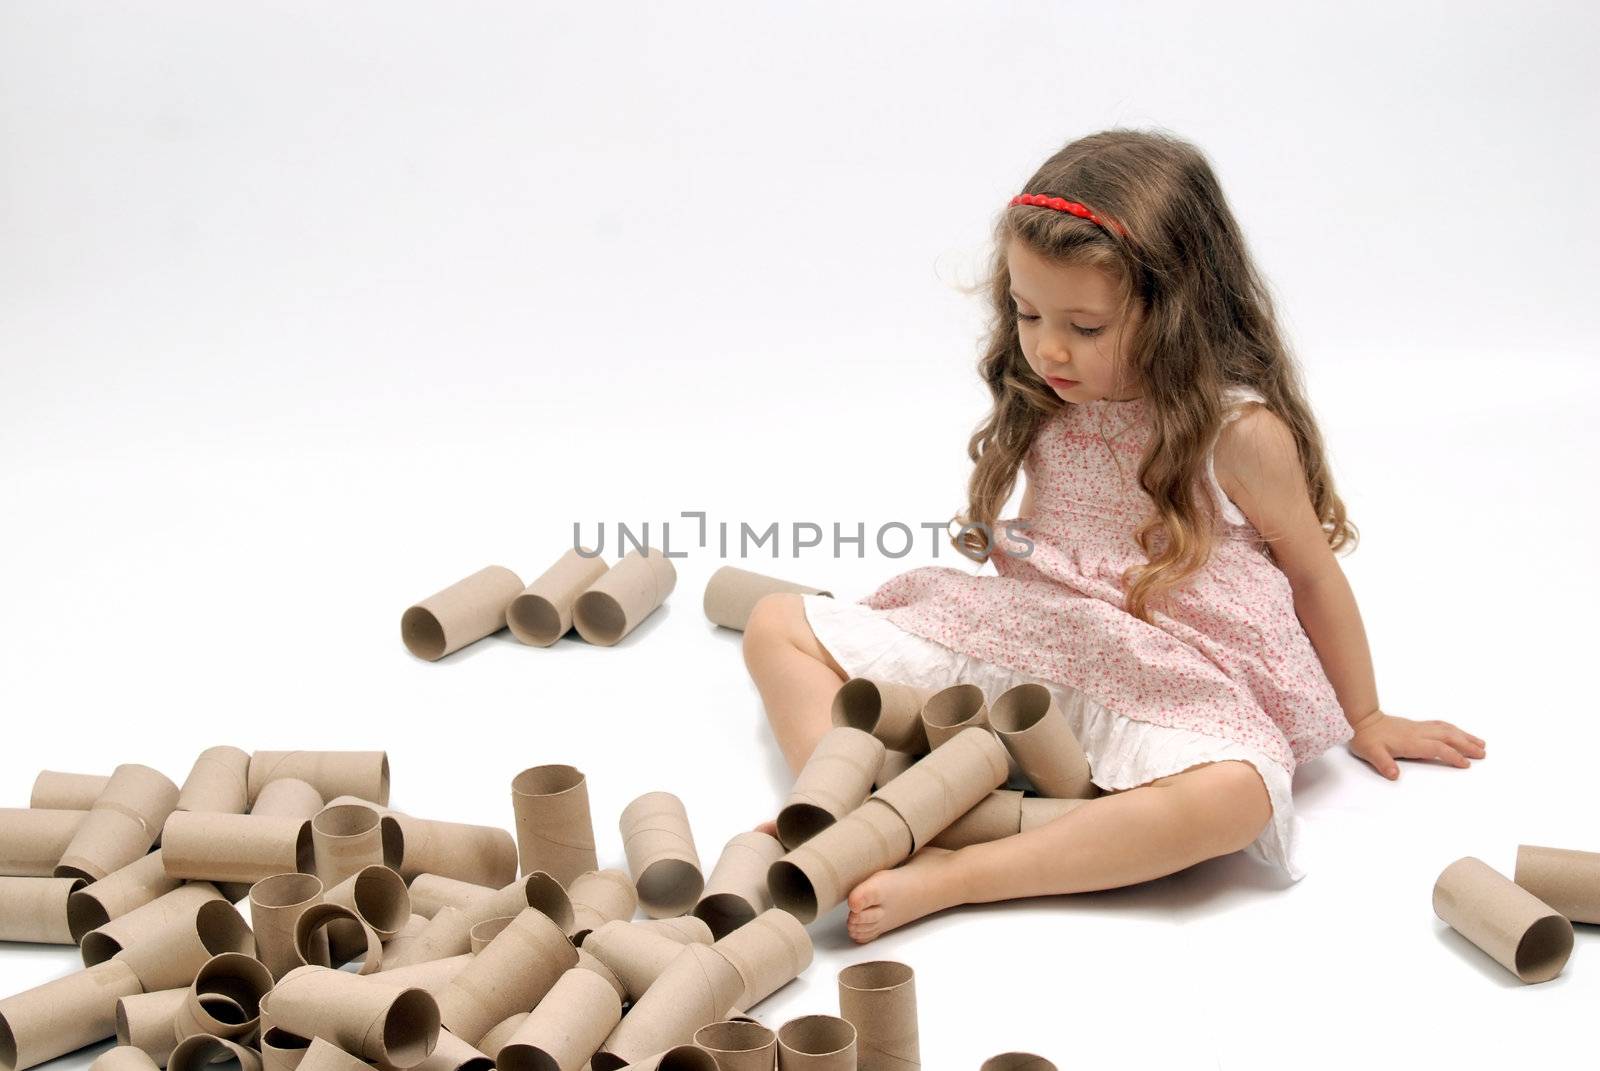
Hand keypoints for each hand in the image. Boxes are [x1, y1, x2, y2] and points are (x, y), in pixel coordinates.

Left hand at [1347, 708, 1485, 779]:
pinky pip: (1440, 725)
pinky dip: (1453, 729)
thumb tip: (1394, 774)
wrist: (1360, 719)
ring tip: (1480, 743)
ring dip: (1464, 736)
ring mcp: (1418, 728)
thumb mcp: (1370, 753)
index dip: (1452, 755)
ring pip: (1446, 729)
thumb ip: (1383, 763)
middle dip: (1467, 745)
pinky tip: (1459, 733)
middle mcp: (1418, 733)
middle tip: (1484, 753)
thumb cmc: (1365, 738)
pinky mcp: (1416, 726)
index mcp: (1411, 741)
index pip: (1437, 748)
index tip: (1466, 764)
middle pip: (1448, 736)